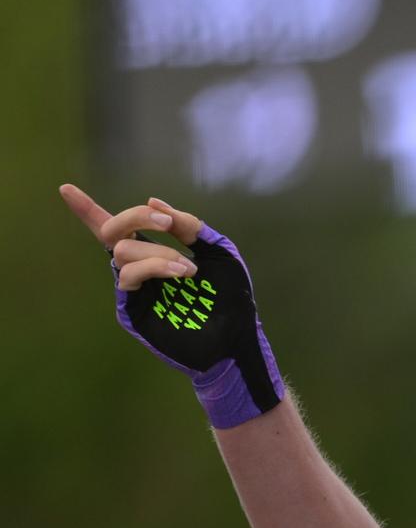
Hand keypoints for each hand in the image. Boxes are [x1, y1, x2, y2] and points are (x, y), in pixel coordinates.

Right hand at [59, 184, 286, 427]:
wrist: (238, 338)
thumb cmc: (231, 297)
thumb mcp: (218, 253)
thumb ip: (190, 227)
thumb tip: (153, 201)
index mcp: (155, 254)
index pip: (117, 230)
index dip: (88, 210)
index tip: (65, 188)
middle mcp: (139, 270)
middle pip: (111, 231)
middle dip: (135, 218)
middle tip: (167, 222)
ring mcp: (135, 290)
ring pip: (122, 252)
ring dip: (157, 252)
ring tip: (189, 269)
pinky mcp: (133, 310)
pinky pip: (129, 277)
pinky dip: (155, 267)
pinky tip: (182, 274)